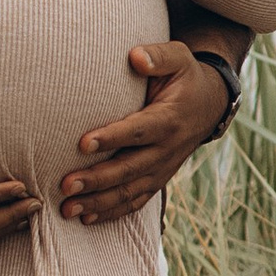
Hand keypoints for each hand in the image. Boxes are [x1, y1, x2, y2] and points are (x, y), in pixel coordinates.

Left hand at [58, 41, 230, 225]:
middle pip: (129, 168)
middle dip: (97, 179)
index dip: (112, 138)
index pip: (138, 131)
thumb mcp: (178, 58)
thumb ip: (158, 56)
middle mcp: (167, 148)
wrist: (209, 104)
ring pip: (130, 191)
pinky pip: (137, 200)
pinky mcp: (158, 179)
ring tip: (68, 208)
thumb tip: (135, 57)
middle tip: (66, 185)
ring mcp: (163, 168)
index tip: (82, 143)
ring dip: (99, 202)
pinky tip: (87, 218)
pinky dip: (113, 212)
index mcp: (169, 119)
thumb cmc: (184, 77)